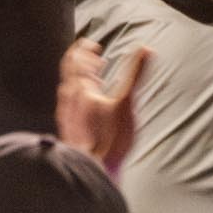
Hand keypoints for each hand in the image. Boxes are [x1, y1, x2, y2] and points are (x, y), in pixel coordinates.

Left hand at [56, 39, 144, 174]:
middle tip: (93, 57)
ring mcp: (67, 115)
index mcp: (81, 89)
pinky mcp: (69, 129)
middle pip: (69, 73)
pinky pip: (70, 105)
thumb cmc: (109, 137)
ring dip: (80, 78)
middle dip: (81, 62)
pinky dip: (79, 96)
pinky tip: (89, 106)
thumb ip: (135, 74)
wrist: (91, 168)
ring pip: (69, 89)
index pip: (76, 60)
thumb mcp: (126, 101)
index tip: (92, 44)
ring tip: (94, 78)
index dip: (83, 49)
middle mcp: (69, 99)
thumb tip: (145, 49)